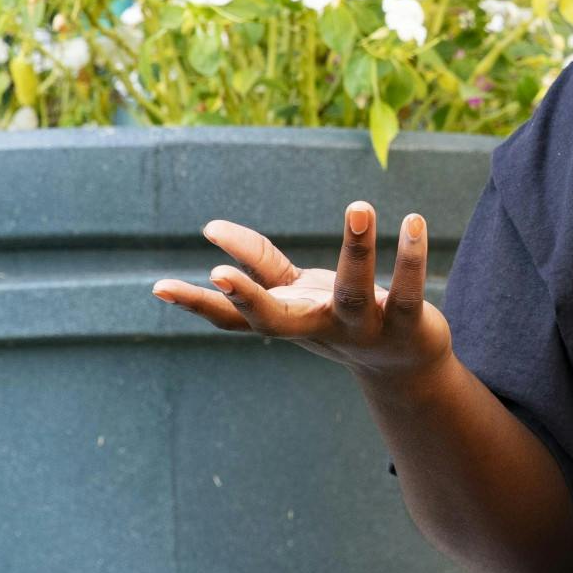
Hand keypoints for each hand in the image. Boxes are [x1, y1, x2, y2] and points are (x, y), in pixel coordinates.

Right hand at [151, 200, 452, 388]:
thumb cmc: (337, 318)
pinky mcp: (403, 324)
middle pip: (277, 320)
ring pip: (352, 293)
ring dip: (356, 249)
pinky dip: (410, 257)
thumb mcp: (296, 292)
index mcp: (286, 320)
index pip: (233, 318)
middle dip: (247, 298)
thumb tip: (209, 230)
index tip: (159, 287)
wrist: (403, 366)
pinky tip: (413, 221)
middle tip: (218, 274)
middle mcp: (316, 329)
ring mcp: (360, 330)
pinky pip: (405, 291)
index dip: (196, 305)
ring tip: (358, 206)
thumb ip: (260, 265)